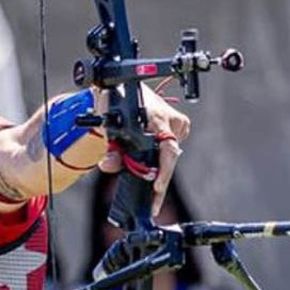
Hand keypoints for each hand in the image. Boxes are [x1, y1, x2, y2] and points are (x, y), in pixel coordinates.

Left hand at [98, 84, 190, 215]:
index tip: (157, 186)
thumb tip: (108, 165)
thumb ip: (110, 150)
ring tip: (151, 187)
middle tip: (153, 203)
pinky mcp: (181, 124)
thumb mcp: (109, 129)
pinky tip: (155, 157)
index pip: (166, 149)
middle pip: (170, 156)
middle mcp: (168, 118)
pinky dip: (163, 155)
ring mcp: (176, 120)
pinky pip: (174, 146)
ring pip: (171, 153)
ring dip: (160, 168)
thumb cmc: (116, 106)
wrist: (124, 87)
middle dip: (161, 180)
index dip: (164, 170)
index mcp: (153, 117)